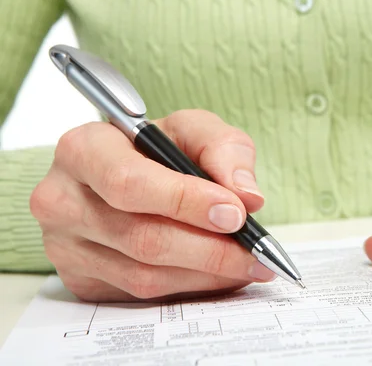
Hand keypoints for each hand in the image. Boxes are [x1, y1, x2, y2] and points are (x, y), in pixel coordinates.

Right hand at [30, 110, 274, 301]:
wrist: (117, 175)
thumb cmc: (154, 149)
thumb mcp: (191, 130)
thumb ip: (223, 149)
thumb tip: (247, 196)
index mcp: (83, 149)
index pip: (131, 183)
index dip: (187, 202)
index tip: (236, 214)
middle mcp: (62, 199)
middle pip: (142, 238)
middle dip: (210, 249)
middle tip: (256, 251)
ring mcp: (65, 246)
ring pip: (144, 276)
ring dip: (206, 275)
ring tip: (247, 264)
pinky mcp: (80, 279)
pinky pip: (140, 295)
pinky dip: (189, 287)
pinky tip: (218, 274)